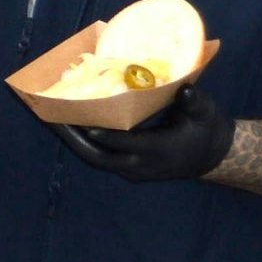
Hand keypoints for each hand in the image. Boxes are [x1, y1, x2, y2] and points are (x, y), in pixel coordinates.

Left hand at [51, 88, 234, 182]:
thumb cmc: (204, 128)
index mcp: (157, 151)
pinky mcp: (128, 169)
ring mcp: (132, 171)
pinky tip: (70, 126)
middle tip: (51, 117)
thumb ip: (194, 102)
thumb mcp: (204, 113)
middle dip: (73, 138)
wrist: (210, 155)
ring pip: (95, 159)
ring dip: (73, 141)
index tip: (79, 117)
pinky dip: (84, 143)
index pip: (122, 143)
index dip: (100, 132)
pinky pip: (100, 157)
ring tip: (52, 119)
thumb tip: (186, 90)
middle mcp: (139, 165)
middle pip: (98, 156)